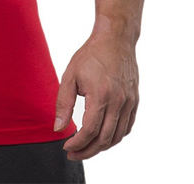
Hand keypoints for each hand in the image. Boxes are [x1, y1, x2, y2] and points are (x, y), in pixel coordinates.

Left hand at [54, 34, 138, 160]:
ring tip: (86, 148)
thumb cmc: (90, 55)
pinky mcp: (135, 100)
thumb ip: (63, 103)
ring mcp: (129, 102)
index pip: (89, 131)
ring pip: (117, 136)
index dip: (77, 144)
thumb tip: (58, 128)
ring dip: (101, 147)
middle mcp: (118, 102)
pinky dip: (115, 137)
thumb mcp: (70, 75)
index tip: (66, 147)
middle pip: (104, 139)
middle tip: (73, 154)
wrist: (115, 39)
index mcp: (100, 95)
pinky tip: (103, 137)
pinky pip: (127, 127)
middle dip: (87, 151)